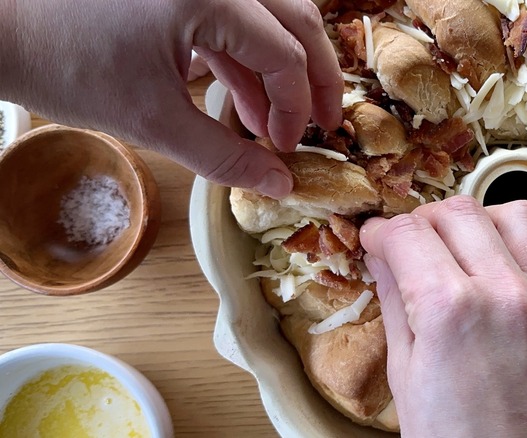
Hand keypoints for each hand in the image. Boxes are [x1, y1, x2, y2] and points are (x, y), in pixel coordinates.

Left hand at [0, 0, 342, 197]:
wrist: (1, 30)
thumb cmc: (65, 65)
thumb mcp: (152, 120)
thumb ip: (225, 156)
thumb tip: (278, 184)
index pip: (285, 51)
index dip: (296, 105)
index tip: (288, 147)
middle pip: (294, 18)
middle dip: (313, 76)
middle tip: (324, 122)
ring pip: (269, 16)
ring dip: (280, 69)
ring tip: (278, 121)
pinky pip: (232, 20)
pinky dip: (243, 60)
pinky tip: (243, 102)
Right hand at [360, 196, 526, 436]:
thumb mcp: (405, 374)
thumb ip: (396, 303)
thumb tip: (384, 259)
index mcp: (448, 309)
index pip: (408, 234)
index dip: (381, 230)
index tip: (373, 238)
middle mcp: (501, 291)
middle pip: (456, 211)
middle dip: (421, 219)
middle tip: (405, 245)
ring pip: (509, 212)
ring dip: (473, 218)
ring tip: (451, 247)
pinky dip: (508, 241)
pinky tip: (486, 267)